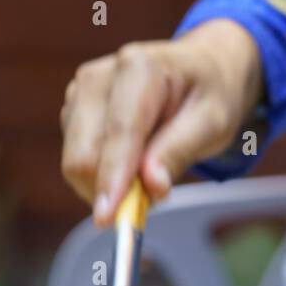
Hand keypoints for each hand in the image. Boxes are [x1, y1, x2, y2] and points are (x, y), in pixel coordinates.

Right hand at [60, 19, 262, 226]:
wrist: (199, 70)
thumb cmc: (207, 95)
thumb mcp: (212, 122)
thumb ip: (179, 152)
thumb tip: (152, 186)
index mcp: (138, 68)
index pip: (119, 132)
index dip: (112, 177)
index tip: (107, 217)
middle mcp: (99, 77)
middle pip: (84, 153)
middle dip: (109, 190)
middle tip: (149, 202)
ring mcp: (80, 94)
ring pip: (76, 163)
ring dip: (108, 185)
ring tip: (148, 174)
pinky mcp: (73, 113)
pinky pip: (77, 162)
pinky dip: (103, 178)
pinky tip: (132, 166)